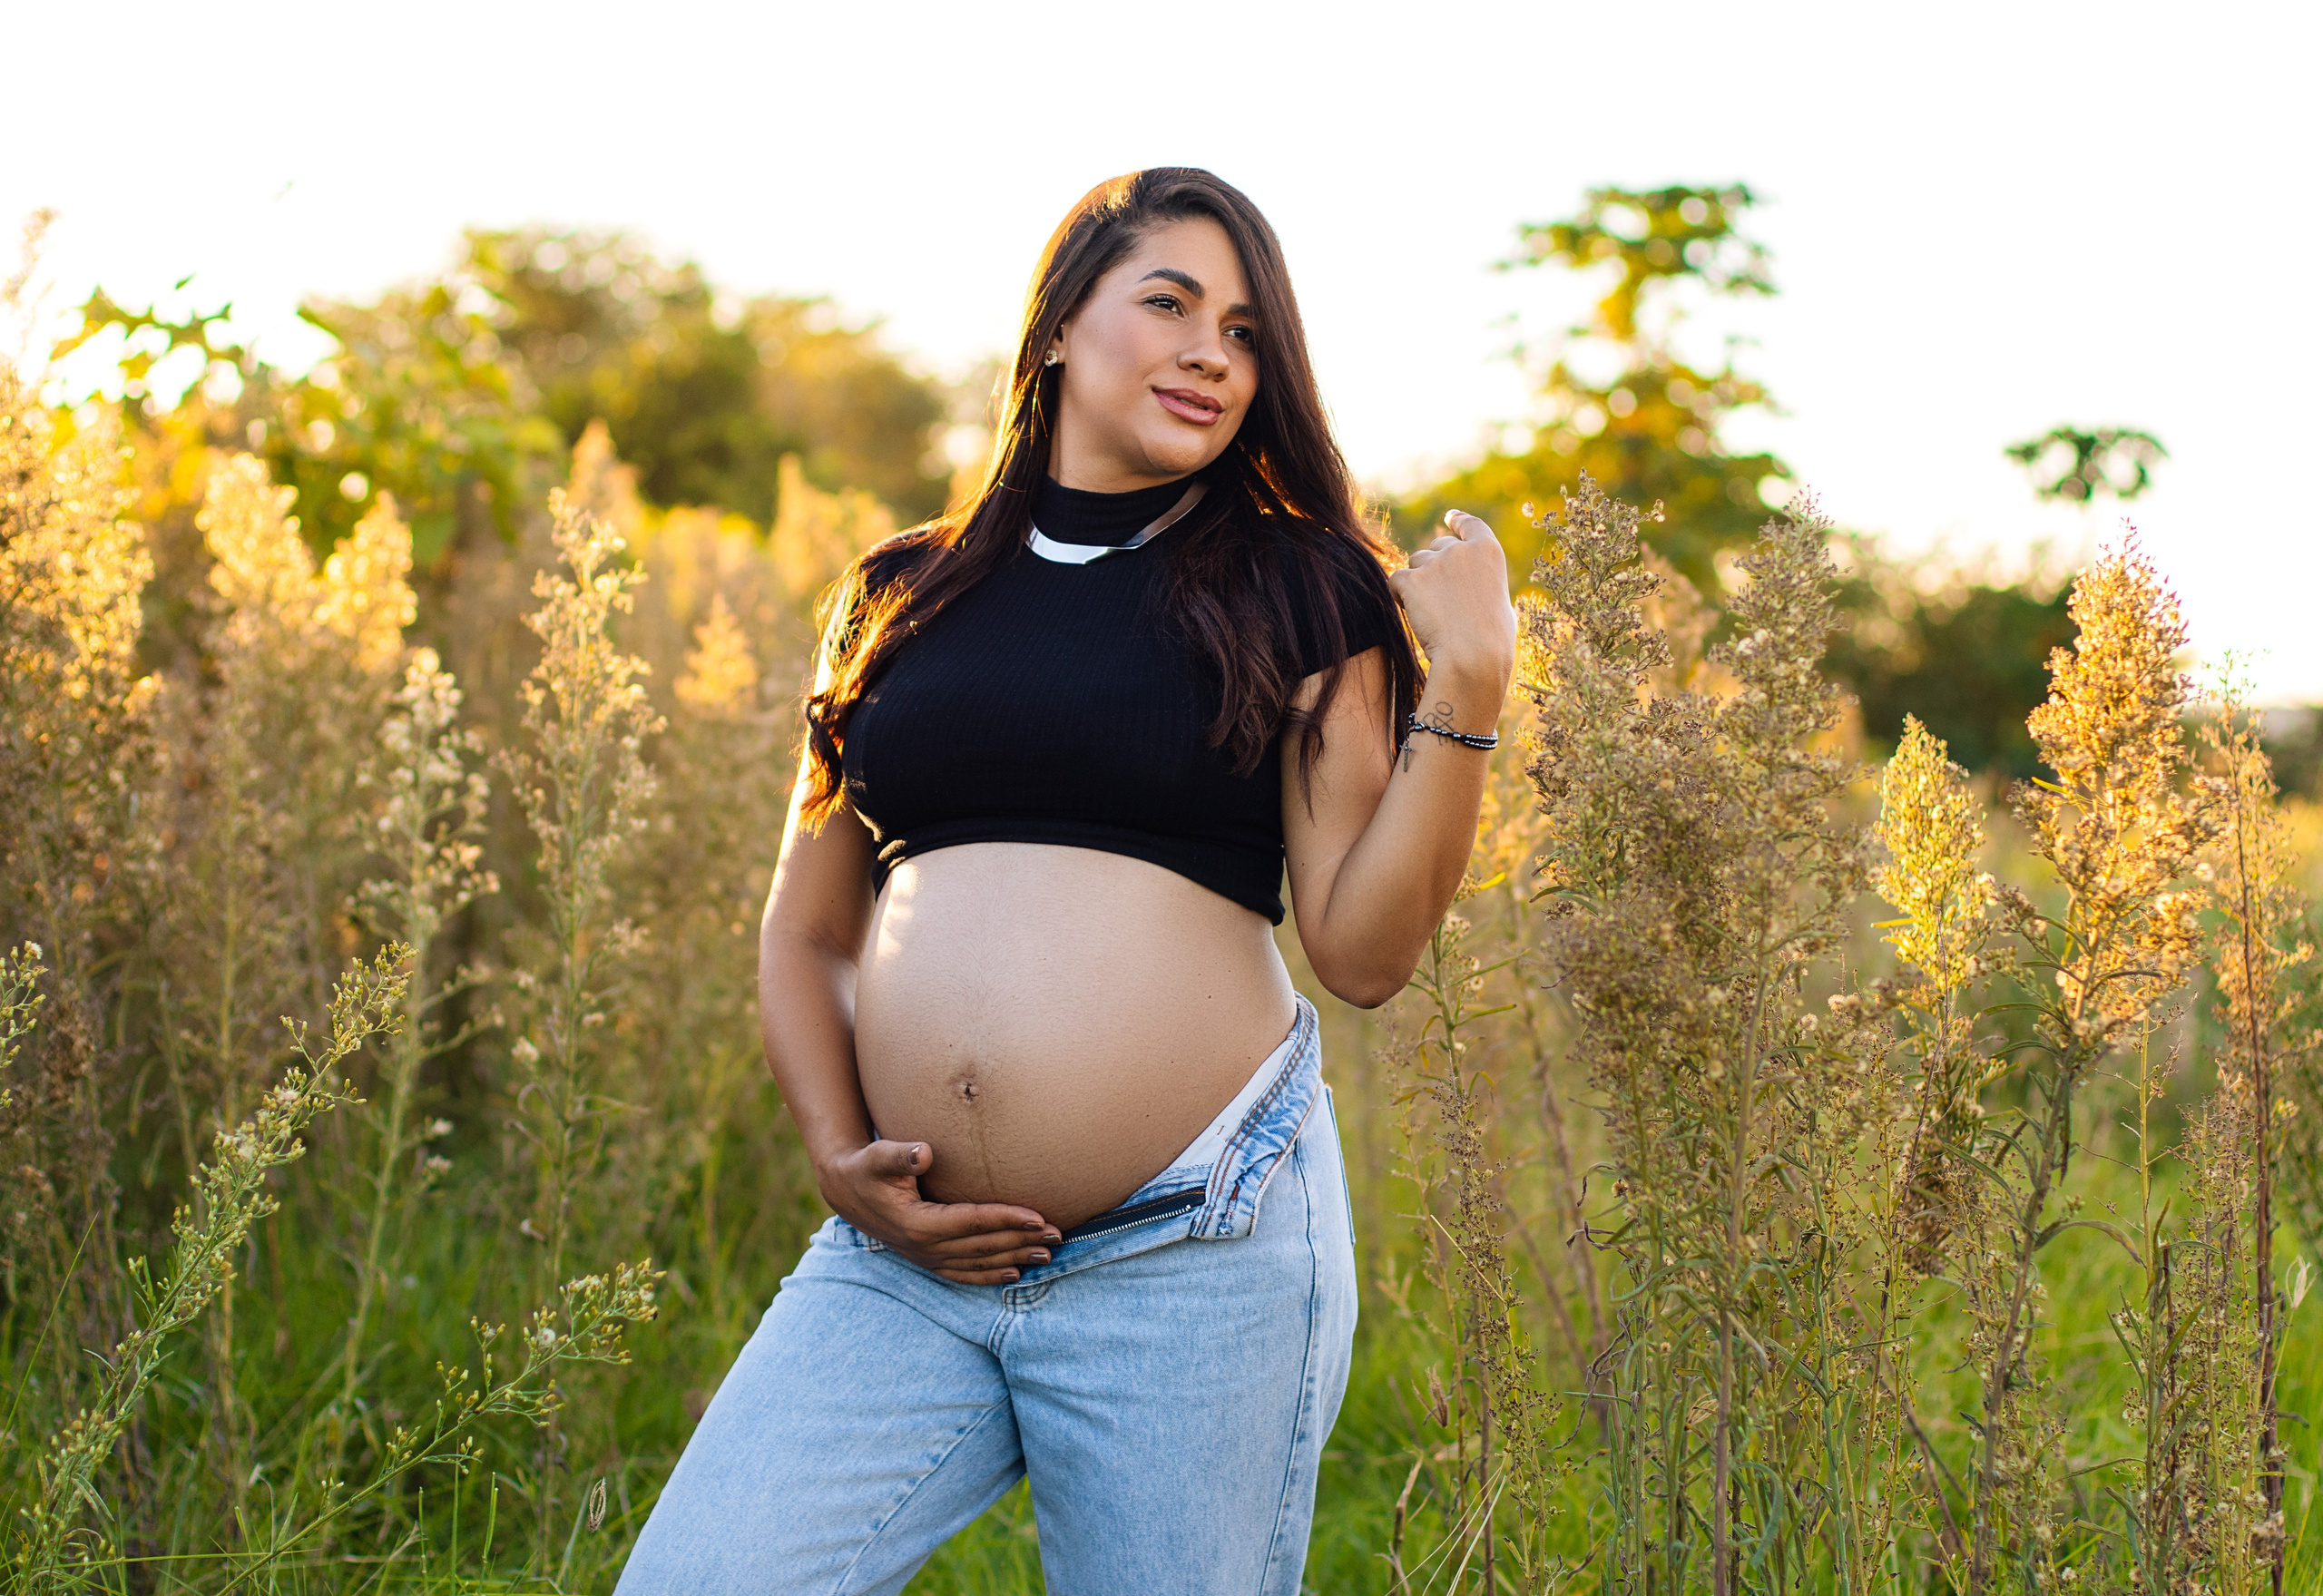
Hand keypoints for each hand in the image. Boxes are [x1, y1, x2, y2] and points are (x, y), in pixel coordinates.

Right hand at [819, 1138, 1059, 1283]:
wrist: (846, 1190)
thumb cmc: (867, 1167)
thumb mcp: (878, 1156)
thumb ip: (899, 1155)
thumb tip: (924, 1152)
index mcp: (917, 1224)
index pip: (972, 1222)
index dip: (1006, 1220)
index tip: (1038, 1216)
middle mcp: (924, 1247)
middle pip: (983, 1247)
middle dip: (1021, 1242)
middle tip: (1058, 1235)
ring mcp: (927, 1258)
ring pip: (979, 1263)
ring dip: (1015, 1260)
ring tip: (1048, 1256)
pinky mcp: (928, 1260)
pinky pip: (965, 1274)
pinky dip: (990, 1276)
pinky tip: (1015, 1275)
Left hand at [1387, 510, 1517, 689]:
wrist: (1473, 657)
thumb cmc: (1493, 641)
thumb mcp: (1501, 604)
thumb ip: (1485, 586)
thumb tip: (1478, 589)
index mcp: (1489, 552)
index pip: (1471, 526)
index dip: (1458, 520)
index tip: (1450, 517)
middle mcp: (1461, 550)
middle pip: (1438, 546)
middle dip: (1434, 566)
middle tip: (1438, 599)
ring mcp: (1435, 562)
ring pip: (1415, 563)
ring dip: (1417, 582)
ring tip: (1429, 613)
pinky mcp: (1412, 579)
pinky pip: (1397, 580)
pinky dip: (1400, 595)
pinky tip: (1412, 613)